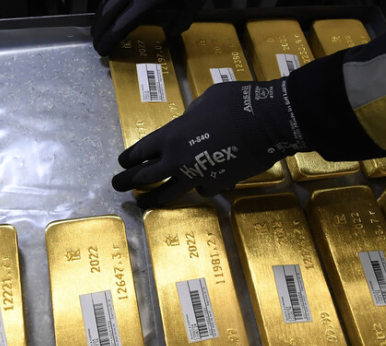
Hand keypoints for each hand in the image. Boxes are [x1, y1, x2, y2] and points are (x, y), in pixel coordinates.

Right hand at [93, 0, 204, 55]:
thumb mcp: (193, 2)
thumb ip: (181, 20)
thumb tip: (170, 33)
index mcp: (146, 2)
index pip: (120, 26)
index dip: (109, 40)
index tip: (103, 50)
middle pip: (106, 13)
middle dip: (99, 30)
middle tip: (96, 43)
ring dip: (99, 16)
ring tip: (98, 29)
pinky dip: (106, 1)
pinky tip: (107, 8)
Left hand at [112, 78, 310, 207]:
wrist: (267, 123)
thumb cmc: (235, 103)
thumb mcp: (205, 101)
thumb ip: (191, 117)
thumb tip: (190, 123)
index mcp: (171, 135)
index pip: (141, 151)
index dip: (130, 158)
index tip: (122, 162)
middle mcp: (178, 160)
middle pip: (146, 176)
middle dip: (128, 182)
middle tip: (118, 186)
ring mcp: (197, 176)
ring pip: (168, 193)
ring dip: (153, 198)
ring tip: (142, 203)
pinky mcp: (217, 185)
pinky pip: (202, 189)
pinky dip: (199, 187)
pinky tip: (200, 186)